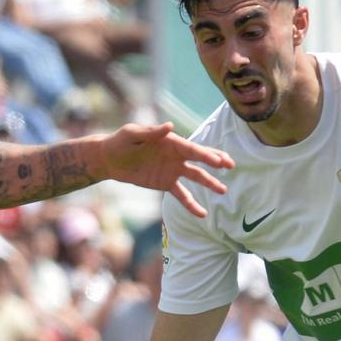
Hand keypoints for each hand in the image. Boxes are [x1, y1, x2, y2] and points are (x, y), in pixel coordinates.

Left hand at [92, 123, 233, 216]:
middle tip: (230, 166)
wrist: (110, 159)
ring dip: (210, 183)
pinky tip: (202, 214)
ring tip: (223, 191)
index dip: (206, 155)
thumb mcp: (132, 134)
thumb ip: (151, 131)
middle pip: (199, 160)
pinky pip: (182, 195)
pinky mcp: (166, 183)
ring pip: (195, 177)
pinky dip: (191, 204)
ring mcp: (172, 170)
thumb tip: (170, 126)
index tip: (220, 161)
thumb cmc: (120, 142)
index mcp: (170, 142)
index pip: (192, 149)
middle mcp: (175, 155)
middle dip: (215, 163)